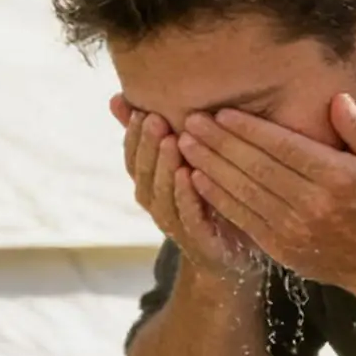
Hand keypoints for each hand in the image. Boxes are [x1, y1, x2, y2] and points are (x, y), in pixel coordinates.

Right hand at [111, 95, 261, 278]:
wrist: (237, 257)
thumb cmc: (211, 201)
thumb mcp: (186, 162)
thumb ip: (160, 134)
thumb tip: (117, 98)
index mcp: (152, 187)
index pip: (133, 160)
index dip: (133, 138)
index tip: (142, 110)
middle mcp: (159, 207)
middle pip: (143, 176)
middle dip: (147, 147)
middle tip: (155, 119)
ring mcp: (177, 227)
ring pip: (160, 197)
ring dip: (163, 168)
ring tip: (171, 141)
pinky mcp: (200, 242)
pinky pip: (188, 218)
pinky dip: (185, 197)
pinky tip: (190, 175)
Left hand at [175, 94, 355, 293]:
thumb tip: (336, 99)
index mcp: (338, 178)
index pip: (284, 148)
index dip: (249, 130)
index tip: (222, 113)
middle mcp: (313, 204)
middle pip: (256, 168)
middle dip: (219, 143)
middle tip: (191, 121)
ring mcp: (294, 229)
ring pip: (244, 192)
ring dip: (210, 167)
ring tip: (185, 144)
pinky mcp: (280, 248)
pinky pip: (242, 218)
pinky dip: (217, 197)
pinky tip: (197, 178)